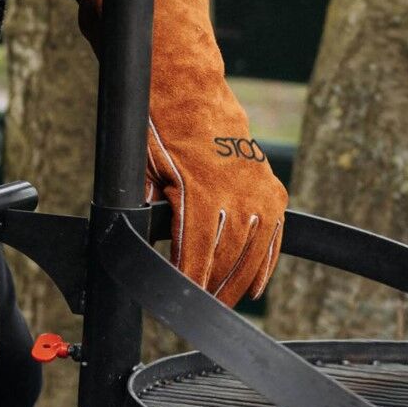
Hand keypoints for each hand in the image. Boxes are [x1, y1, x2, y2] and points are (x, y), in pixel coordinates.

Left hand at [80, 0, 288, 306]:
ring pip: (252, 253)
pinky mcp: (272, 190)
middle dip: (214, 290)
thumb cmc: (162, 131)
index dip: (190, 285)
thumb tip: (134, 242)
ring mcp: (260, 192)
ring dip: (238, 285)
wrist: (192, 93)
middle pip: (227, 260)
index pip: (197, 255)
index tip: (184, 306)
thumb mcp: (145, 171)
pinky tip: (256, 289)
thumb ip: (146, 209)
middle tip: (202, 313)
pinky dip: (265, 265)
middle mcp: (237, 194)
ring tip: (224, 306)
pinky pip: (274, 236)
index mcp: (203, 193)